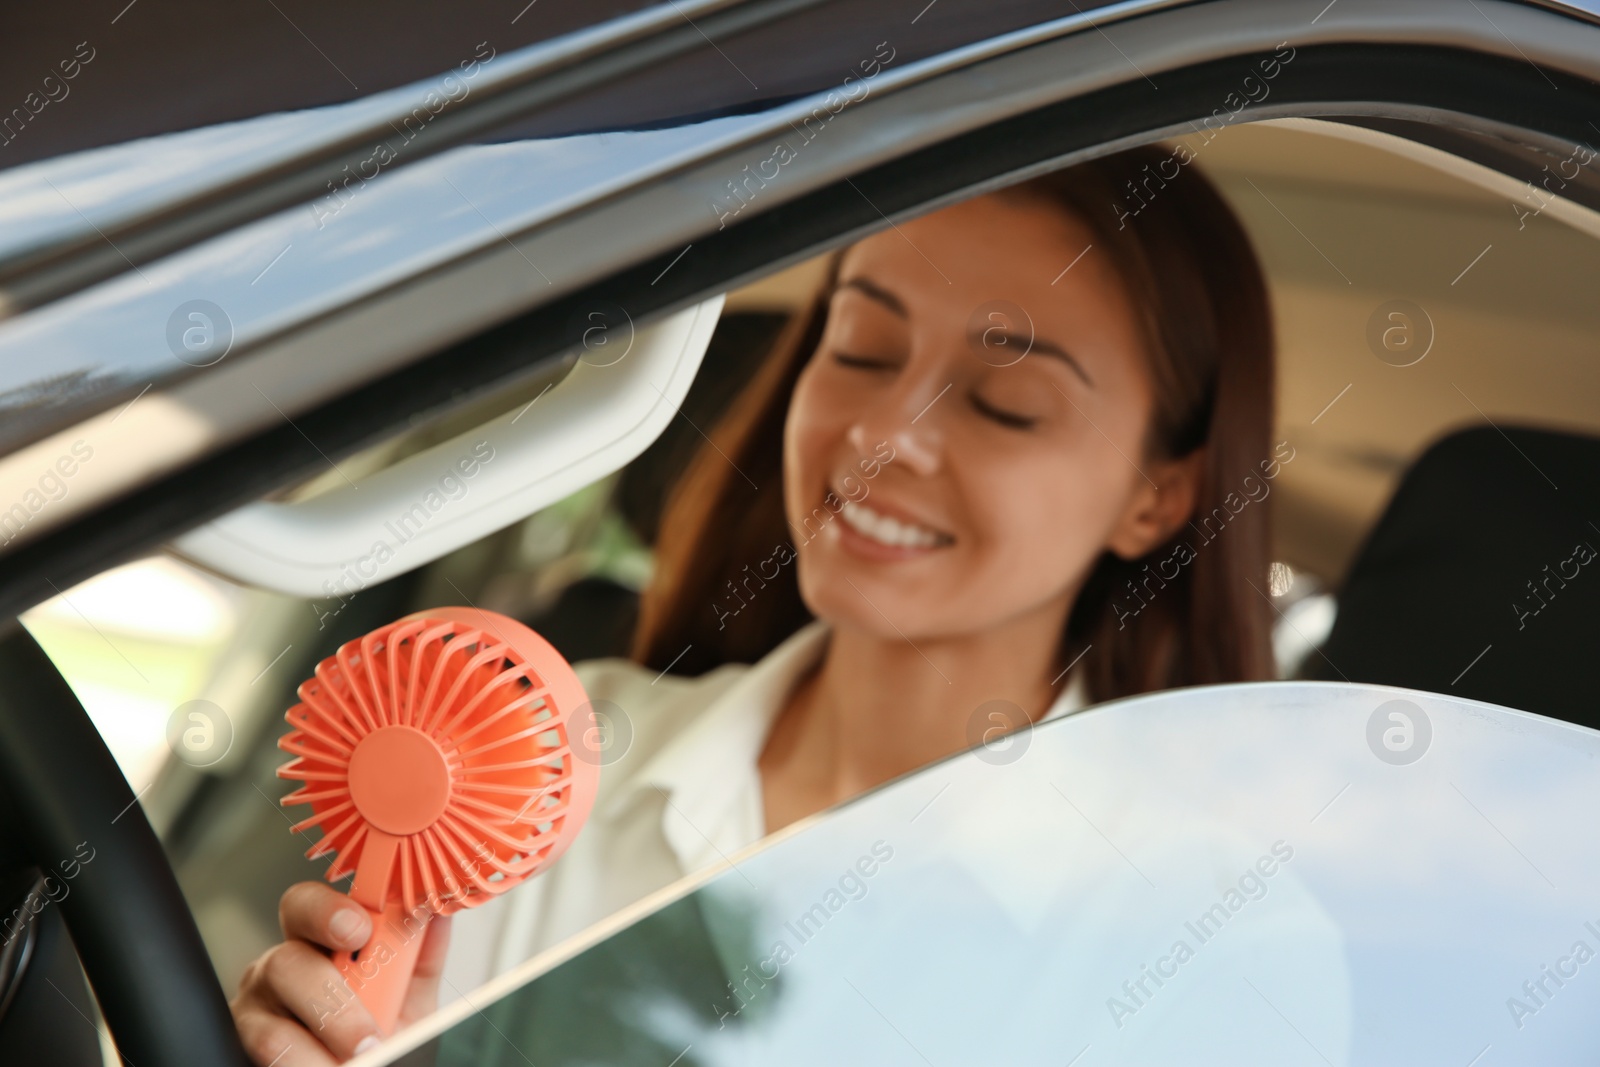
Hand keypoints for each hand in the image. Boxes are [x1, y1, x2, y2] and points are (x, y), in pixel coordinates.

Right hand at [231, 882, 451, 1065]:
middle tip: (369, 1036)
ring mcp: (254, 1013)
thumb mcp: (410, 991)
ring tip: (359, 1060)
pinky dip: (306, 1066)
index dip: (328, 911)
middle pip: (285, 963)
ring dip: (323, 1053)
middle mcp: (278, 969)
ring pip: (273, 1028)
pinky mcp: (244, 1047)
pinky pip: (270, 1058)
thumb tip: (437, 911)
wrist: (374, 1065)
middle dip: (332, 1000)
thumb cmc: (382, 1026)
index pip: (306, 905)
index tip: (361, 930)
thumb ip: (422, 953)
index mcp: (316, 941)